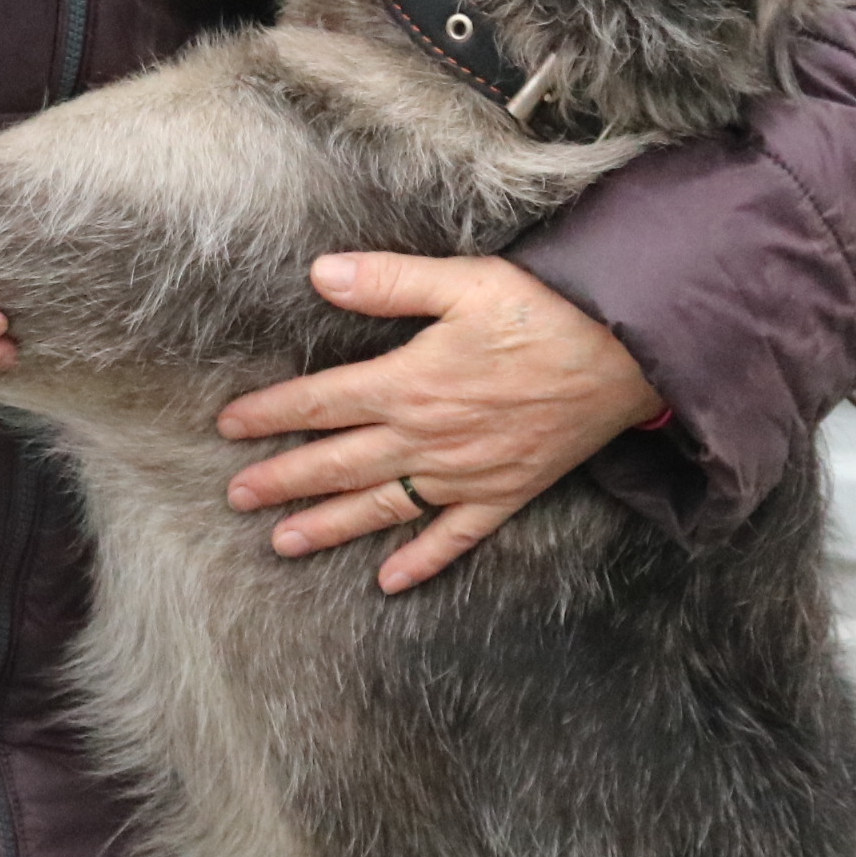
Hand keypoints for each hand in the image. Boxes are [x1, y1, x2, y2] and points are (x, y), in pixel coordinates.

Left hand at [214, 254, 664, 591]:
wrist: (626, 356)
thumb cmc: (544, 310)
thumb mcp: (463, 282)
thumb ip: (388, 282)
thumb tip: (319, 274)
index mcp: (410, 383)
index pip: (321, 403)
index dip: (271, 415)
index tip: (229, 427)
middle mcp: (428, 438)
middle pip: (338, 463)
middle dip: (282, 480)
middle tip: (235, 497)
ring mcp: (465, 474)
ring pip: (381, 508)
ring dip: (329, 526)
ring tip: (282, 542)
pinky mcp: (504, 494)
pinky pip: (454, 538)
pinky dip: (421, 562)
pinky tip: (390, 583)